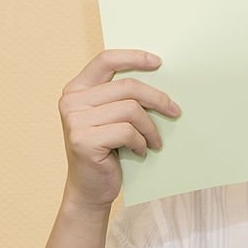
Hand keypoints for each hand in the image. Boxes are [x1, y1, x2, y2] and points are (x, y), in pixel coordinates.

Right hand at [58, 50, 180, 207]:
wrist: (90, 189)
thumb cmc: (106, 151)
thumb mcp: (110, 117)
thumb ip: (121, 96)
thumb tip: (161, 76)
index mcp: (76, 89)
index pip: (106, 60)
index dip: (134, 57)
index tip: (159, 62)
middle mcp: (71, 101)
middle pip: (128, 86)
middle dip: (157, 99)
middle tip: (175, 111)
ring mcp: (75, 121)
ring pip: (131, 109)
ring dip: (150, 127)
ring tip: (154, 140)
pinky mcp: (83, 140)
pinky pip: (127, 131)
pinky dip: (141, 142)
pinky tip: (140, 151)